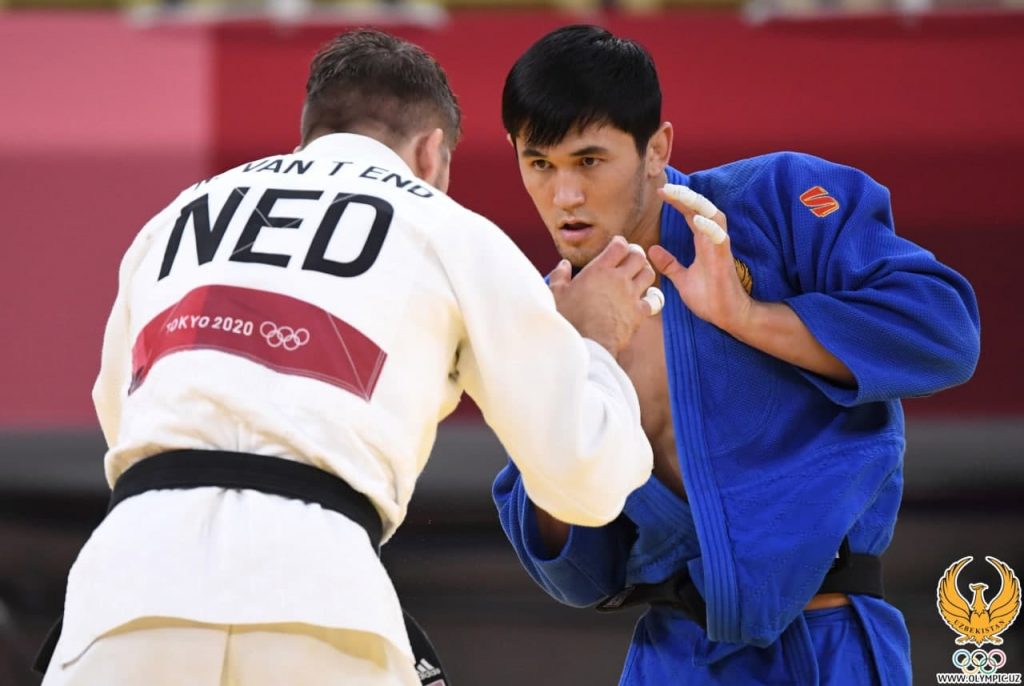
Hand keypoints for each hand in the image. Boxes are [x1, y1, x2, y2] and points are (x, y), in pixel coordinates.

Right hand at [550, 236, 657, 356]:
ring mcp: (631, 295)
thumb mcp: (556, 293)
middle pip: (638, 256)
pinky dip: (650, 297)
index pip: (619, 246)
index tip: (617, 247)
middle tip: (630, 259)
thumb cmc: (568, 319)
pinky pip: (653, 299)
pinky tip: (644, 299)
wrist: (586, 344)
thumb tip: (564, 264)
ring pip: (649, 274)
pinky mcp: (639, 313)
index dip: (620, 243)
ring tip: (638, 276)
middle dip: (636, 254)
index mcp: (599, 270)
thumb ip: (560, 275)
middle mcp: (619, 279)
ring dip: (644, 272)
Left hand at [649, 185, 752, 334]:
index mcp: (702, 242)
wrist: (726, 316)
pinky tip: (697, 219)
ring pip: (714, 216)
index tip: (661, 192)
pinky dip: (710, 227)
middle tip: (666, 188)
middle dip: (686, 196)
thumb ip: (670, 264)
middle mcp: (712, 240)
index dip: (678, 201)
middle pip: (702, 209)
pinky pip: (720, 238)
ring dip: (698, 204)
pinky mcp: (725, 259)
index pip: (690, 215)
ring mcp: (720, 248)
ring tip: (680, 195)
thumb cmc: (709, 298)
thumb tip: (653, 249)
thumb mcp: (682, 279)